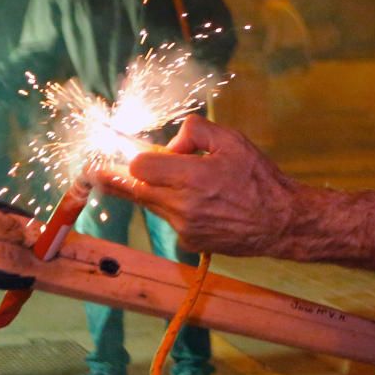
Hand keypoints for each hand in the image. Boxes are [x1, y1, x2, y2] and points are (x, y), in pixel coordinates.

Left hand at [92, 114, 299, 255]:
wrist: (281, 222)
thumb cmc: (258, 177)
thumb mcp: (231, 139)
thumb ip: (194, 131)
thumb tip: (169, 143)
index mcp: (193, 177)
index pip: (140, 167)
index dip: (135, 157)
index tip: (123, 152)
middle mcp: (183, 206)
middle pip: (134, 190)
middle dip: (116, 177)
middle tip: (93, 169)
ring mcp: (184, 228)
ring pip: (150, 203)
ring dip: (152, 189)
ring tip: (178, 178)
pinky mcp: (188, 242)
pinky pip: (168, 218)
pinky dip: (173, 206)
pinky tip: (200, 201)